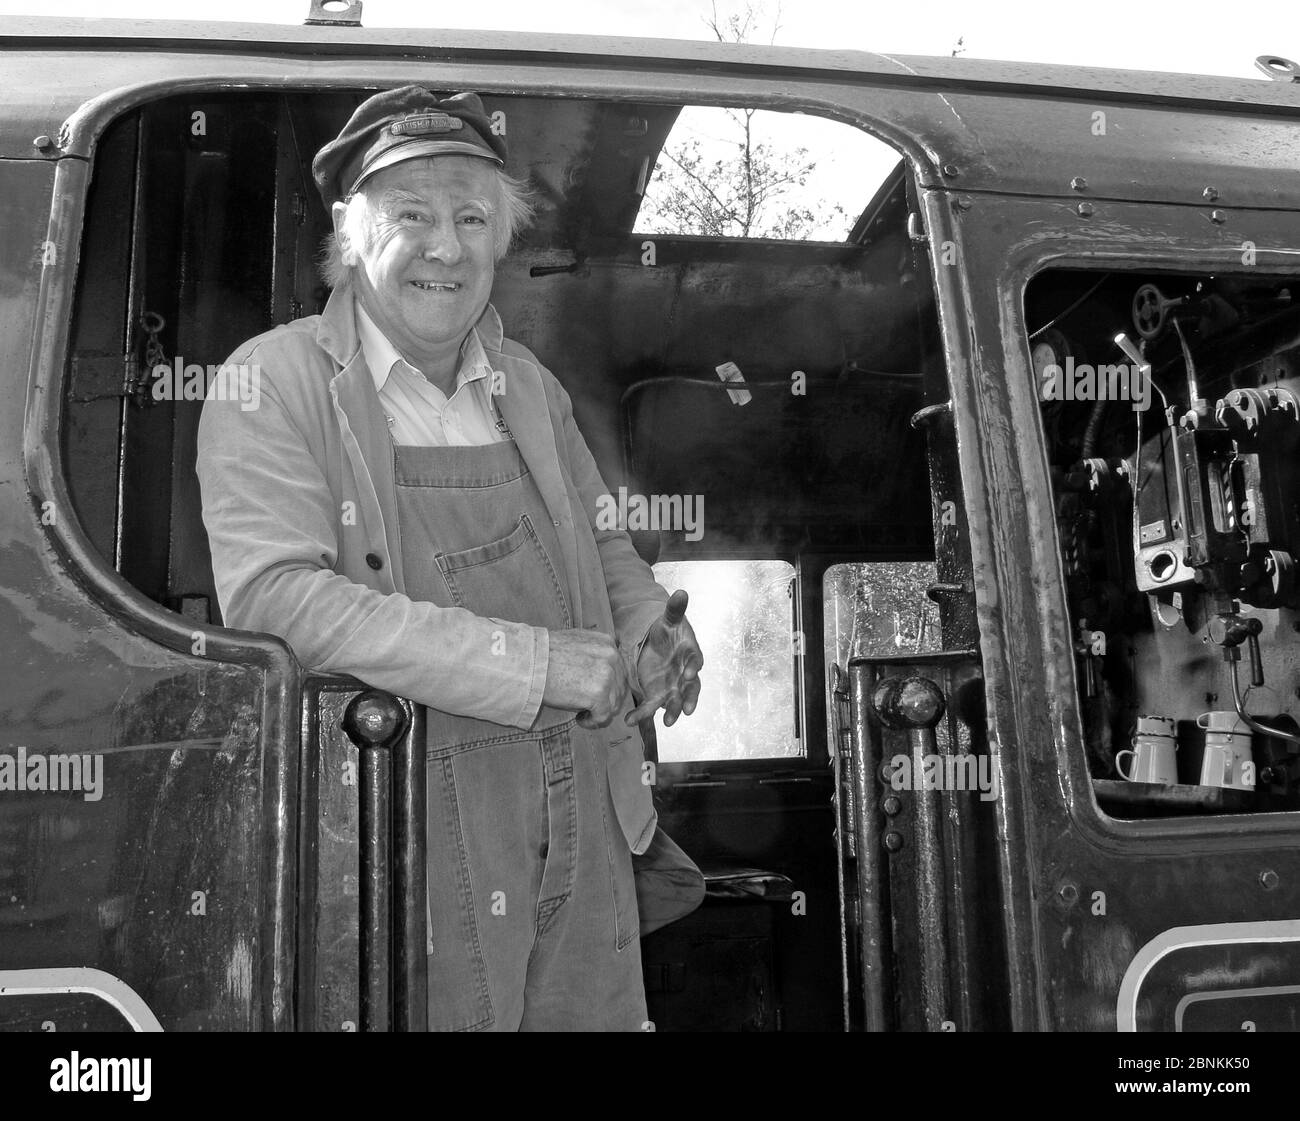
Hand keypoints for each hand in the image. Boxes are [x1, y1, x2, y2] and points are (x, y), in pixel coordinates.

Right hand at [542, 627, 629, 728]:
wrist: (529, 663)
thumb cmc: (545, 654)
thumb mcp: (576, 640)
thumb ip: (594, 650)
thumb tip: (603, 666)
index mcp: (607, 642)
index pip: (619, 668)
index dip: (609, 683)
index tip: (594, 690)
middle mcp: (612, 656)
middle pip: (619, 687)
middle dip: (607, 698)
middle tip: (590, 705)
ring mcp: (608, 676)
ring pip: (613, 703)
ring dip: (599, 711)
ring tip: (582, 712)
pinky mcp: (599, 695)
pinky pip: (603, 716)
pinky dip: (592, 721)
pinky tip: (579, 719)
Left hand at [627, 590, 703, 726]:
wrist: (655, 643)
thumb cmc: (667, 631)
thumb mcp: (668, 619)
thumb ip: (675, 609)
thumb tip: (681, 592)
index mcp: (690, 654)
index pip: (696, 661)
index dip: (694, 668)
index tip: (690, 674)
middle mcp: (685, 674)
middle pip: (691, 689)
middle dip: (690, 699)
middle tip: (687, 710)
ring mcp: (672, 687)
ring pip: (674, 702)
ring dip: (671, 712)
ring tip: (667, 722)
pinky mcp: (657, 694)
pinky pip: (650, 706)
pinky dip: (641, 714)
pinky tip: (630, 720)